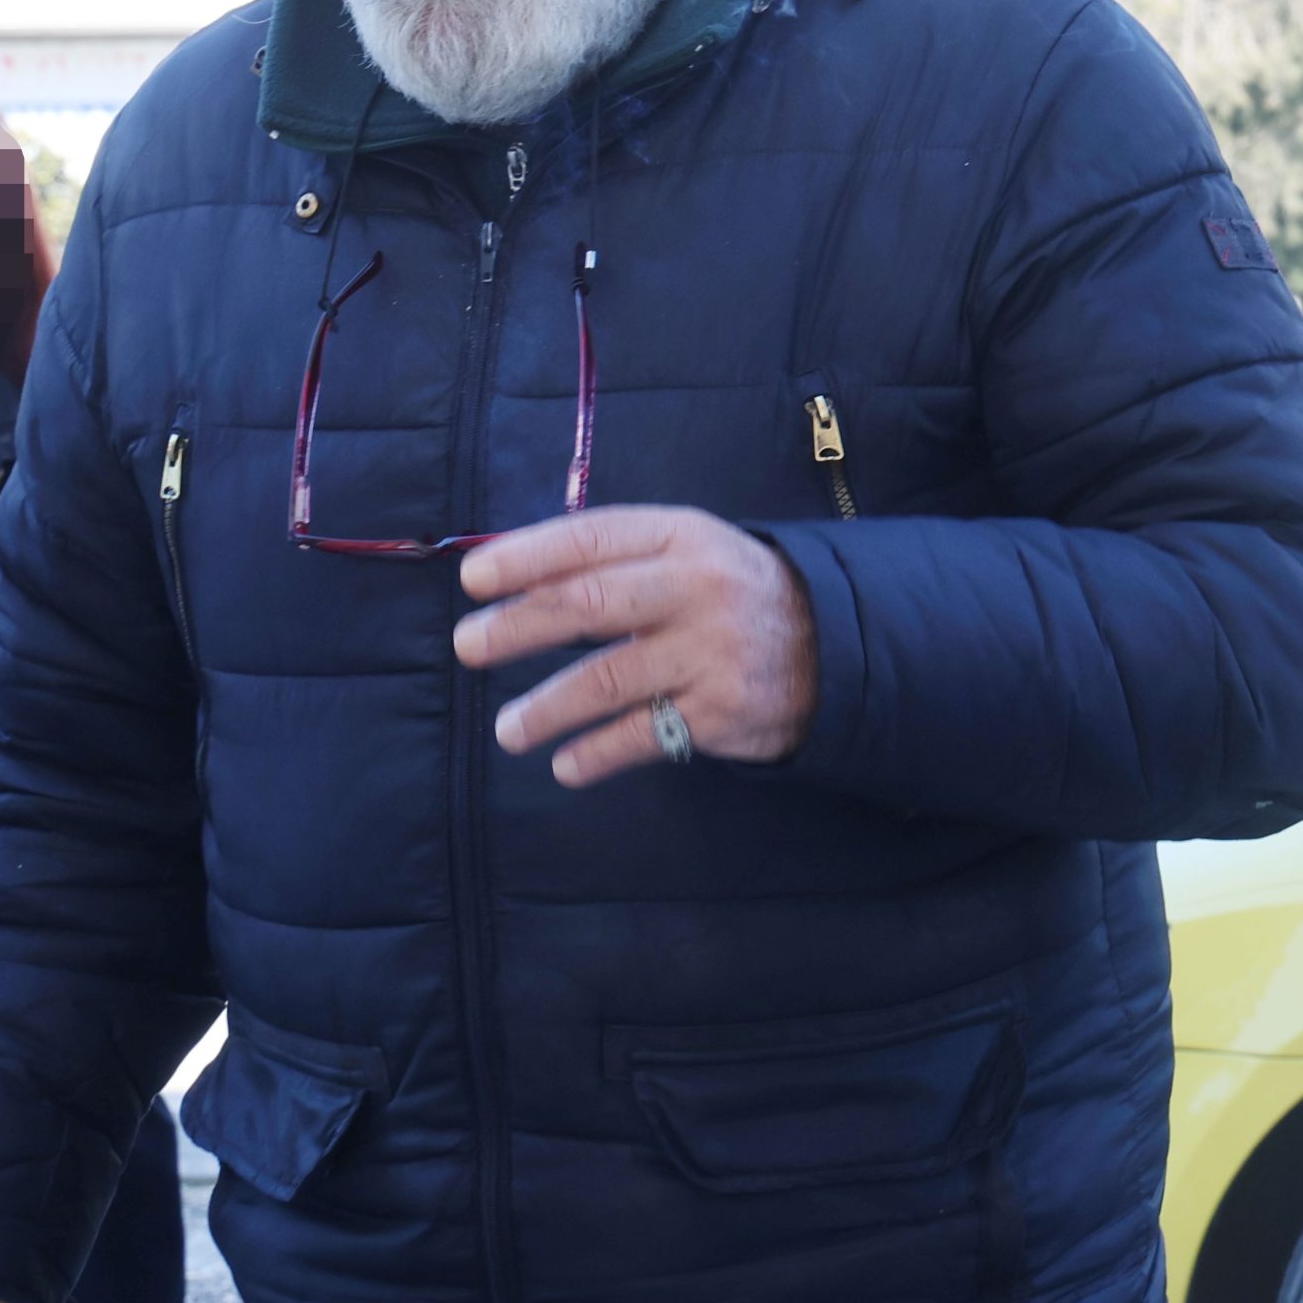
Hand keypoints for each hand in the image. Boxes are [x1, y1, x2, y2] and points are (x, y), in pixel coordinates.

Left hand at [454, 506, 818, 786]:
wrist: (833, 641)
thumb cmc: (727, 591)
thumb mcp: (684, 550)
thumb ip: (611, 559)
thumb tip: (506, 575)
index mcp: (678, 536)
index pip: (589, 539)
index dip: (525, 558)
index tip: (472, 579)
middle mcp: (695, 588)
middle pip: (588, 606)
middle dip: (518, 627)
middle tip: (469, 647)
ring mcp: (710, 651)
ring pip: (608, 680)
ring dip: (547, 708)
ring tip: (508, 730)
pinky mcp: (722, 711)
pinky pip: (643, 736)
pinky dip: (596, 755)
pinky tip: (564, 766)